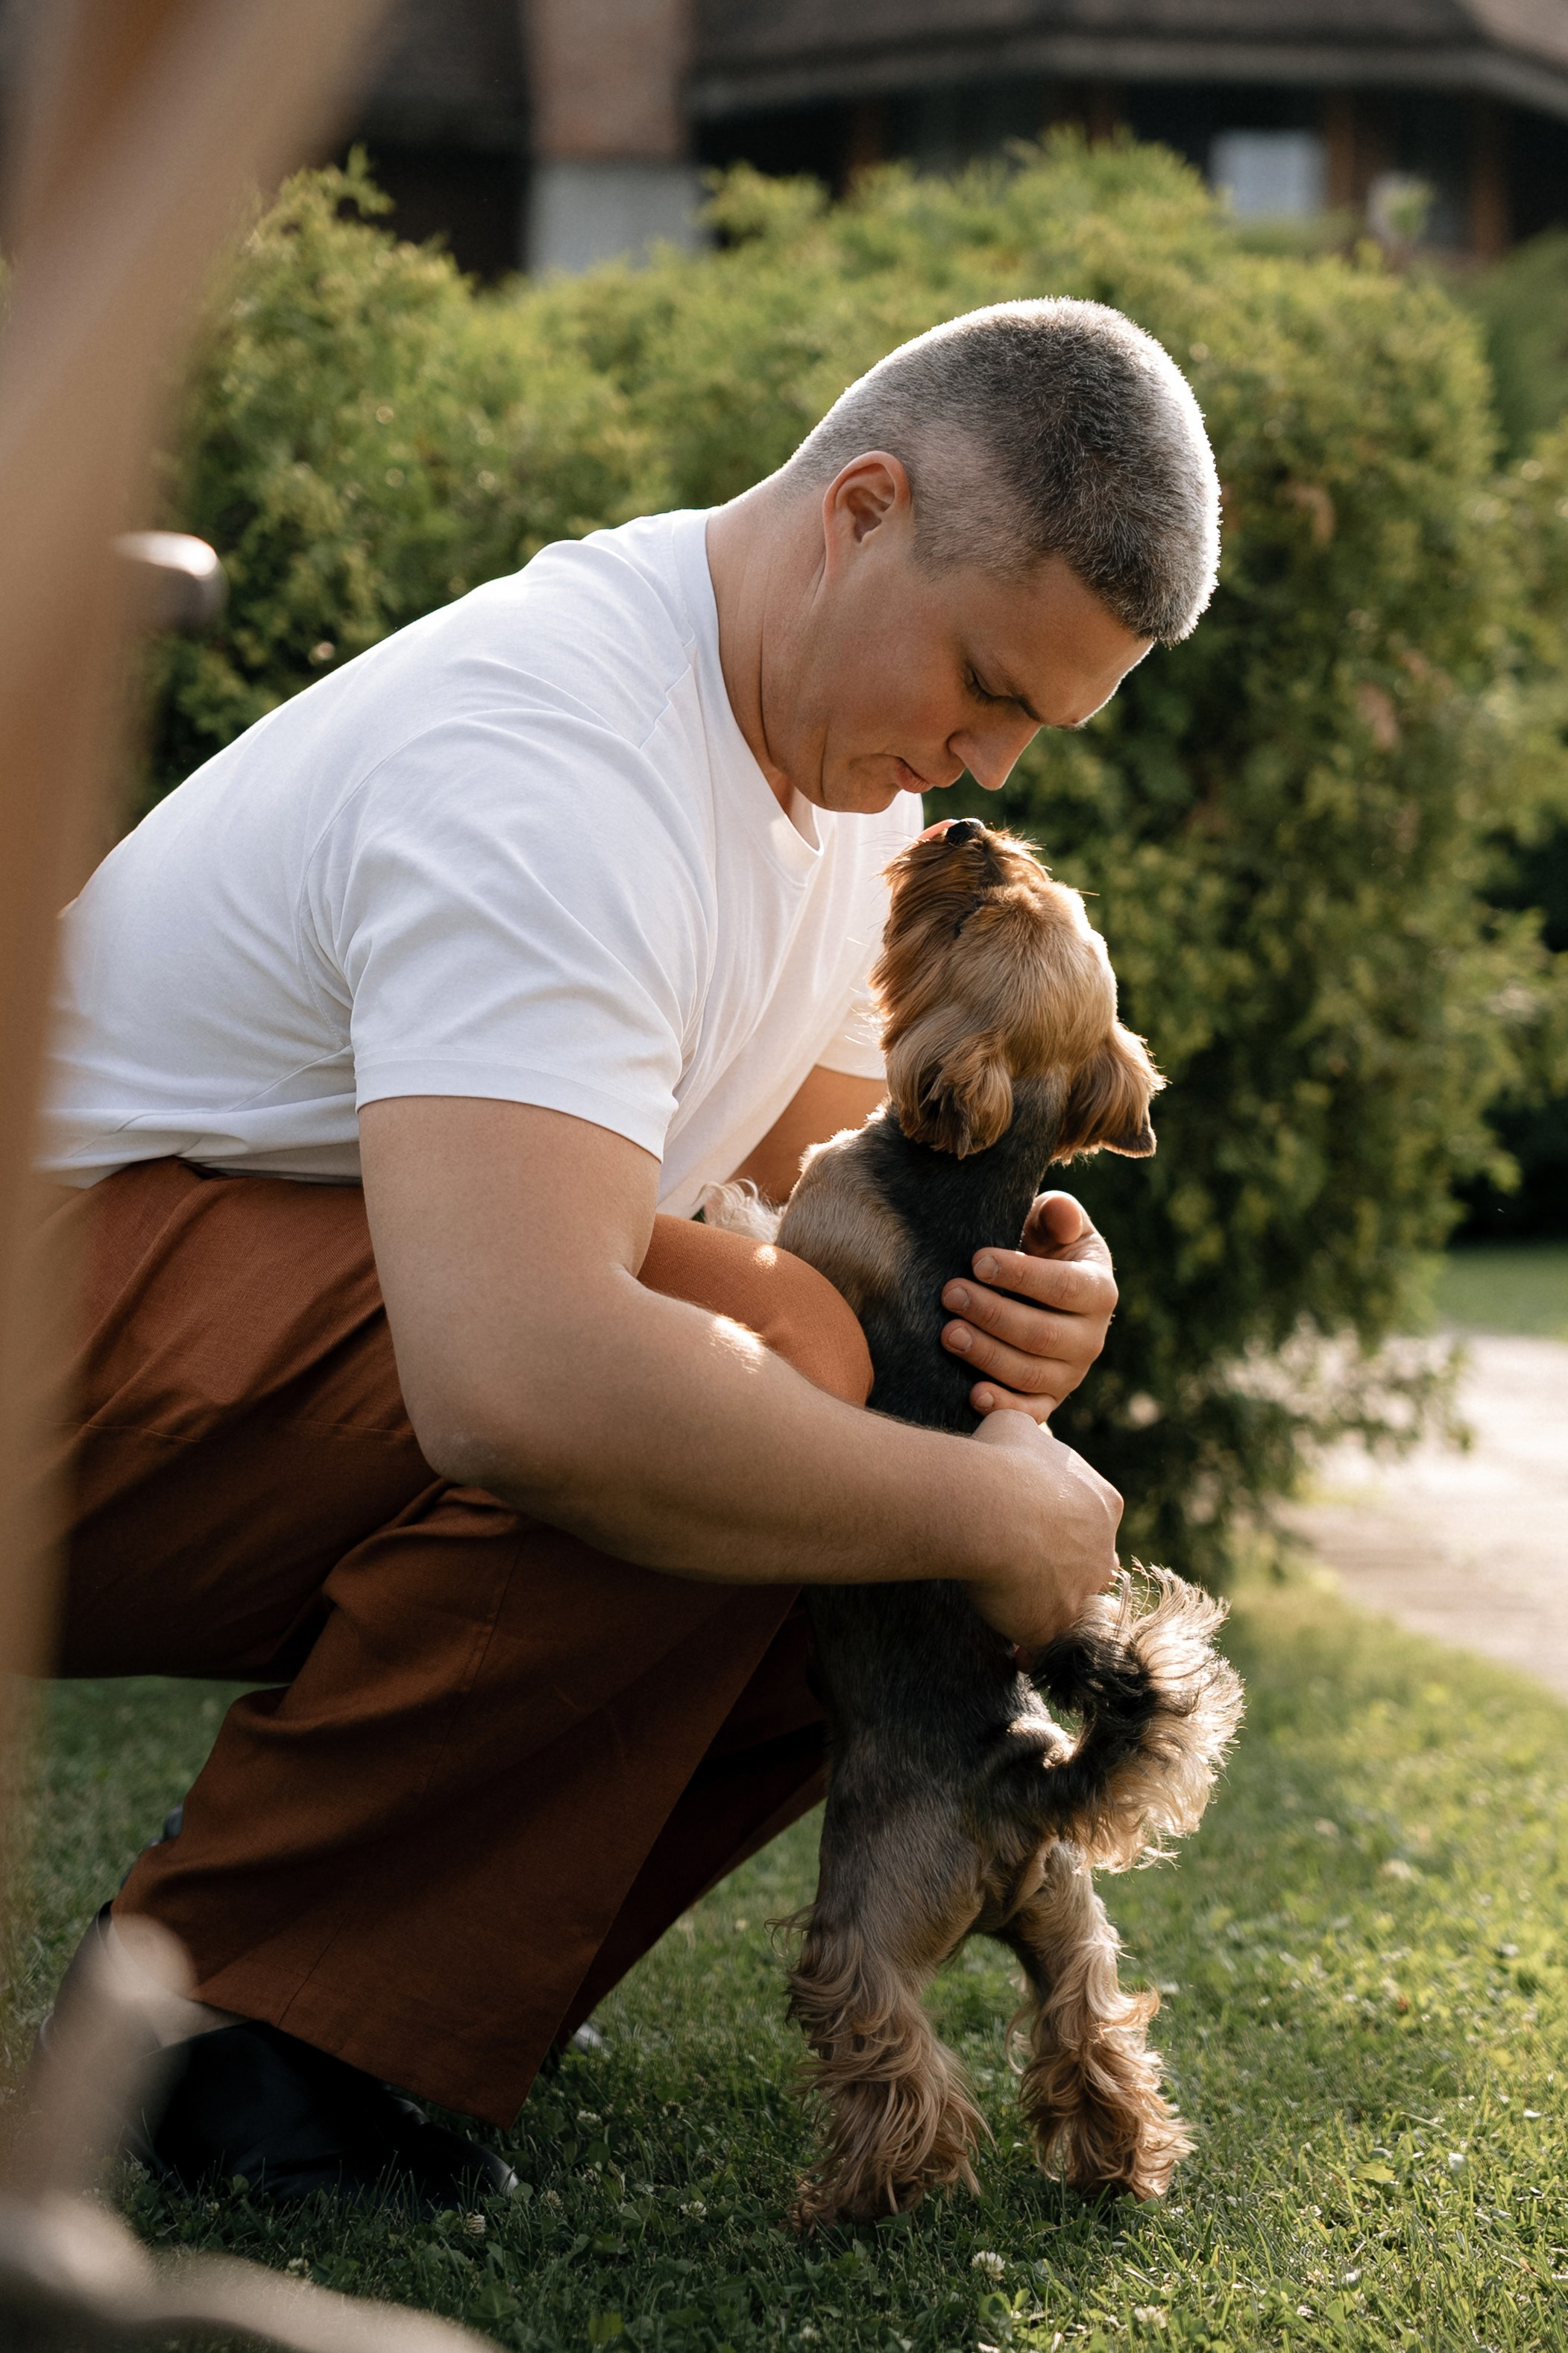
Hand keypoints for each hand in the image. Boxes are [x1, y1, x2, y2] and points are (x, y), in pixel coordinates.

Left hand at [940, 1191, 1116, 1423]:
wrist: (1036, 1297)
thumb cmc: (1040, 1251)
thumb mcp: (1050, 1225)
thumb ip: (1056, 1215)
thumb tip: (1061, 1214)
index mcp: (1099, 1290)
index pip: (1064, 1287)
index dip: (1020, 1275)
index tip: (977, 1260)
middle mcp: (1091, 1338)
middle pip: (1042, 1334)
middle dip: (992, 1314)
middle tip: (949, 1293)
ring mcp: (1070, 1374)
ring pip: (1030, 1373)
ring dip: (986, 1355)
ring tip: (947, 1332)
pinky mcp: (1048, 1400)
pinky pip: (1029, 1411)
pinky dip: (1002, 1406)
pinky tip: (972, 1394)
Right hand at [961, 1412, 1121, 1647]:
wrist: (987, 1507)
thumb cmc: (1001, 1461)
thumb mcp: (1018, 1427)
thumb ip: (1028, 1437)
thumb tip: (1017, 1430)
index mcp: (1104, 1504)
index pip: (1096, 1520)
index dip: (1067, 1526)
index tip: (1040, 1529)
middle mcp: (1102, 1552)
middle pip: (1091, 1568)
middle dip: (1065, 1572)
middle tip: (1027, 1573)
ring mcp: (1081, 1592)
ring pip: (1074, 1610)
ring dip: (1053, 1612)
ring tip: (1021, 1614)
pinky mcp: (1053, 1626)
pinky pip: (1047, 1646)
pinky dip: (1034, 1651)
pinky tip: (1018, 1656)